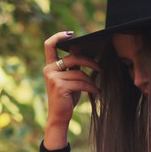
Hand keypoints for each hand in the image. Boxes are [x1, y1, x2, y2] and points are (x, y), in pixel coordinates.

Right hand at [43, 31, 99, 148]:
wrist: (59, 117)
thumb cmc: (66, 97)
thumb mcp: (70, 79)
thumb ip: (73, 65)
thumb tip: (78, 46)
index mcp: (50, 66)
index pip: (49, 45)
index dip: (59, 36)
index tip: (71, 34)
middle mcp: (49, 70)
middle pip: (73, 57)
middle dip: (90, 62)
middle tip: (100, 67)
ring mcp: (54, 78)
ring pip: (80, 73)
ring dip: (91, 80)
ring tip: (97, 87)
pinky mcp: (60, 87)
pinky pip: (81, 83)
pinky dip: (91, 88)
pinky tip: (96, 92)